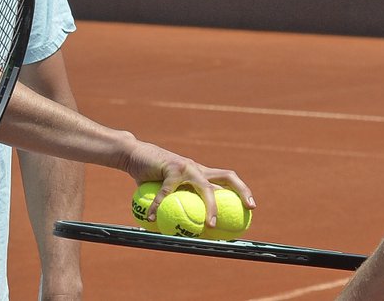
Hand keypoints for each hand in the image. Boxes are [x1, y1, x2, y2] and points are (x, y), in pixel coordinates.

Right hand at [122, 140, 255, 227]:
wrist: (132, 154)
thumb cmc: (148, 173)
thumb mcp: (163, 188)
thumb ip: (173, 202)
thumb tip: (179, 229)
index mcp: (199, 172)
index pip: (226, 179)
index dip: (241, 191)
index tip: (251, 208)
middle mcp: (197, 168)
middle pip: (227, 177)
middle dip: (242, 191)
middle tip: (248, 208)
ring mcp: (186, 166)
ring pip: (206, 187)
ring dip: (211, 207)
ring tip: (209, 226)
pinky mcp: (171, 167)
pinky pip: (167, 193)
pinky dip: (159, 207)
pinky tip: (152, 219)